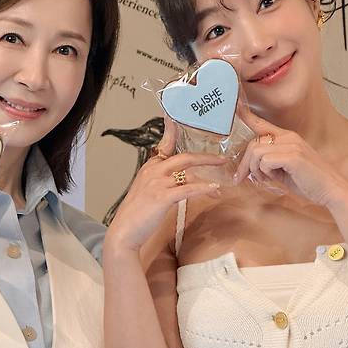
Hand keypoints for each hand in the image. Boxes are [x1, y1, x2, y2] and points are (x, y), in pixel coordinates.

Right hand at [106, 117, 225, 252]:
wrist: (124, 231)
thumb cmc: (137, 214)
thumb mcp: (148, 191)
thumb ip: (163, 182)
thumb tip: (182, 181)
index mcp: (150, 167)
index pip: (165, 144)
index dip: (172, 129)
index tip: (178, 116)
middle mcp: (153, 171)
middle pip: (184, 157)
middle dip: (205, 156)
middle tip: (221, 158)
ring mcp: (157, 183)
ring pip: (188, 169)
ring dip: (208, 170)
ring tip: (222, 172)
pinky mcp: (162, 197)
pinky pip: (188, 189)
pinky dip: (204, 188)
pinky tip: (214, 189)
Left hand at [233, 110, 347, 206]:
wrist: (332, 190)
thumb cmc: (309, 182)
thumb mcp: (285, 169)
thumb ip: (269, 163)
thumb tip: (250, 167)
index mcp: (287, 137)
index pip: (262, 124)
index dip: (247, 116)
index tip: (236, 107)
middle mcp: (289, 137)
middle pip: (253, 144)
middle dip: (245, 164)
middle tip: (244, 178)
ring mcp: (291, 145)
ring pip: (256, 153)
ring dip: (255, 170)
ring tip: (266, 179)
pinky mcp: (293, 156)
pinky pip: (265, 161)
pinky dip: (266, 173)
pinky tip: (276, 178)